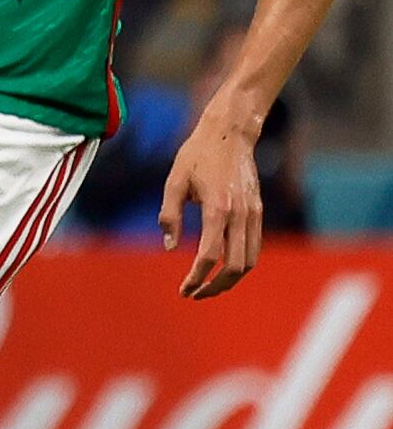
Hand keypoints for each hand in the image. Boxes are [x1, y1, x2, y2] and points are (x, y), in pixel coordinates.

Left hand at [162, 108, 265, 298]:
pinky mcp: (258, 211)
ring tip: (208, 286)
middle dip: (215, 287)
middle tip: (194, 294)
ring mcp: (253, 214)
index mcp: (218, 209)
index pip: (210, 256)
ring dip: (231, 279)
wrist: (230, 134)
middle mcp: (240, 215)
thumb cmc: (197, 155)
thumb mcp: (174, 181)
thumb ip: (170, 215)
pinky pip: (254, 246)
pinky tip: (222, 265)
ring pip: (250, 260)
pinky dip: (241, 262)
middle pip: (236, 267)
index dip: (196, 278)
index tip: (184, 290)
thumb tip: (170, 247)